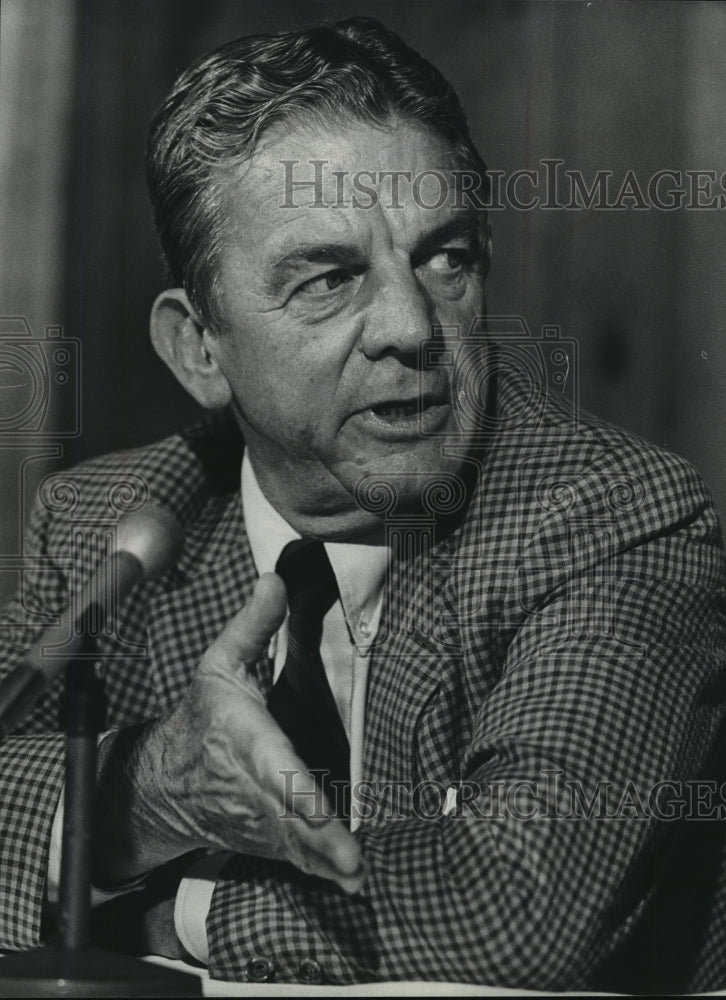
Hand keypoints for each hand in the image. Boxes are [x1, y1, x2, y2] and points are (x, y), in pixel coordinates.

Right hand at [94, 575, 363, 893]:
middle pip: (289, 816)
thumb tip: (276, 578)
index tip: (322, 811)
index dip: (298, 791)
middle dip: (320, 840)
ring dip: (324, 863)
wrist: (163, 780)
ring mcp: (256, 819)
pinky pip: (293, 858)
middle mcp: (250, 786)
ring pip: (293, 845)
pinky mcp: (263, 838)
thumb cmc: (201, 718)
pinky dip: (317, 871)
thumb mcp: (218, 663)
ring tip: (358, 877)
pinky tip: (348, 881)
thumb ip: (252, 625)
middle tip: (355, 861)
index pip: (274, 767)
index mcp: (243, 739)